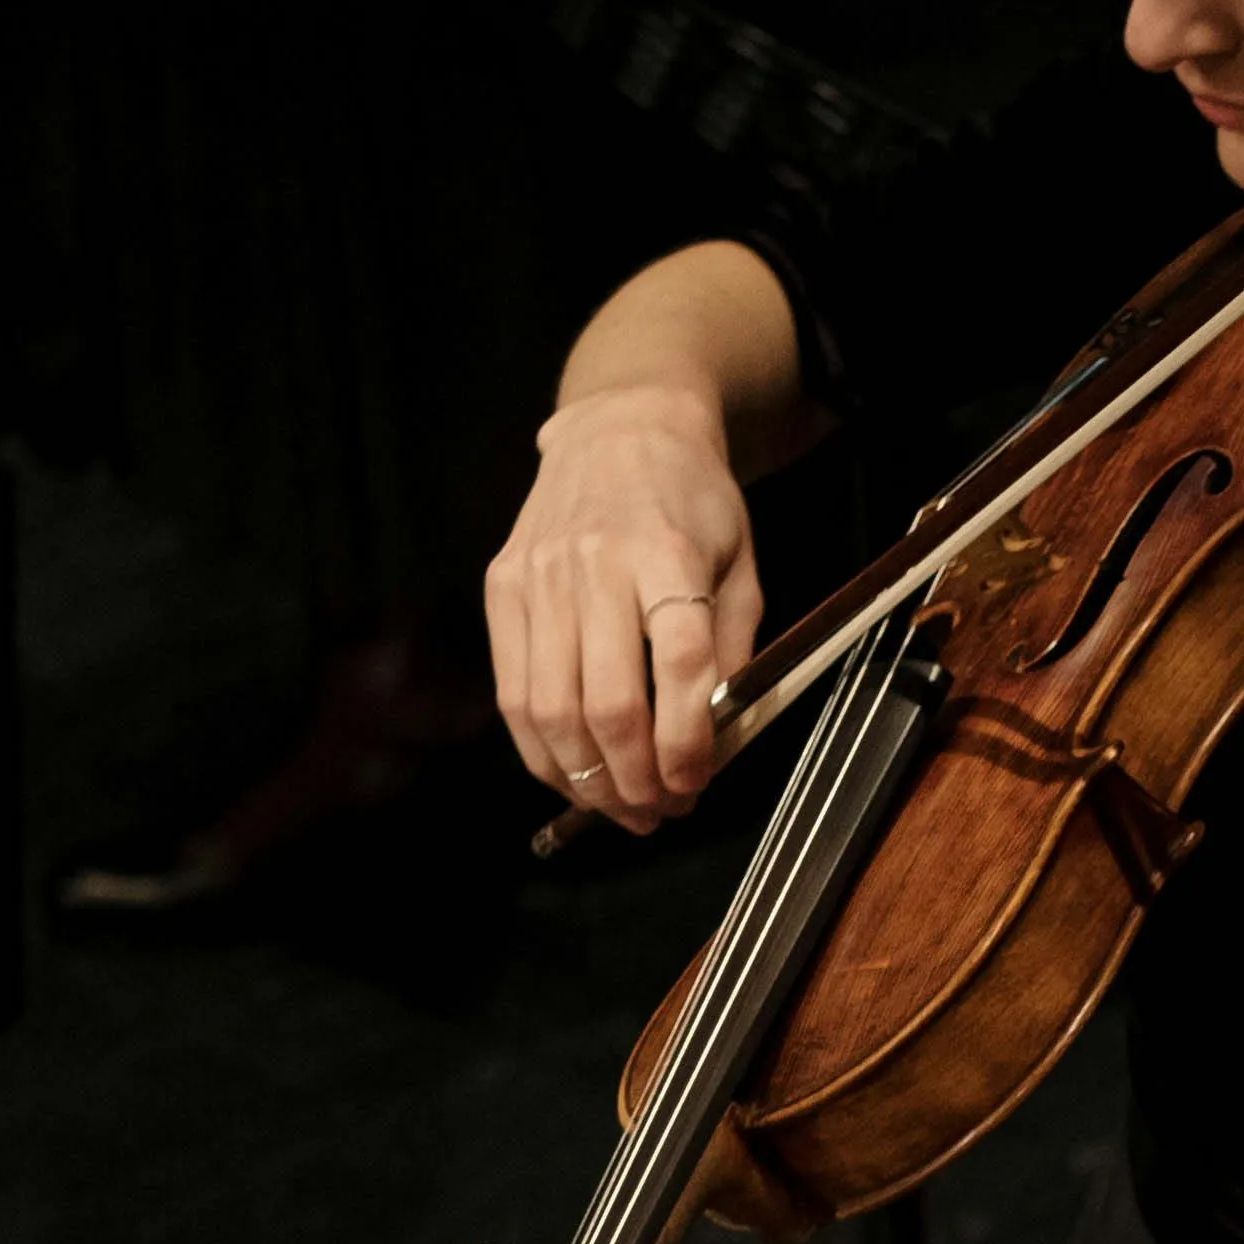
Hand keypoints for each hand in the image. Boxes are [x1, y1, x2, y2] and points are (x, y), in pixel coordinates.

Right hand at [483, 381, 759, 829]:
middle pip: (608, 701)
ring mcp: (540, 577)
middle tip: (659, 811)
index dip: (687, 741)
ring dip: (587, 779)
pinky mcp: (502, 587)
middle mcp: (595, 565)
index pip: (680, 664)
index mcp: (667, 555)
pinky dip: (540, 750)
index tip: (695, 784)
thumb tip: (718, 738)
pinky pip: (512, 691)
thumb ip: (735, 650)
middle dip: (635, 779)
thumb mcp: (740, 565)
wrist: (619, 432)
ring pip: (551, 709)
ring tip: (620, 808)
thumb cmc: (690, 503)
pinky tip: (572, 775)